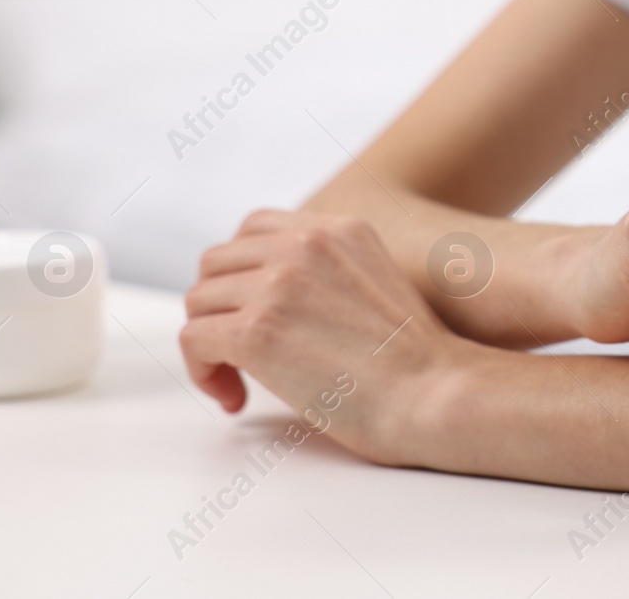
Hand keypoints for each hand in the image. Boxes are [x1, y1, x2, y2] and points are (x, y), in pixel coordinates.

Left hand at [179, 210, 466, 464]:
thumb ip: (330, 275)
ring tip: (240, 381)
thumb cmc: (417, 365)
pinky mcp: (256, 330)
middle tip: (240, 354)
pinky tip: (235, 399)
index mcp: (341, 228)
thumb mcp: (379, 285)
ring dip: (210, 344)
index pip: (256, 228)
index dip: (242, 273)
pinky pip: (194, 339)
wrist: (434, 396)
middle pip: (217, 262)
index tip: (253, 312)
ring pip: (199, 300)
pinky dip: (204, 373)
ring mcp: (279, 284)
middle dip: (220, 309)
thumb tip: (275, 303)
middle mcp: (305, 244)